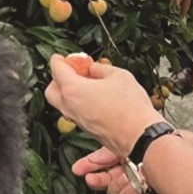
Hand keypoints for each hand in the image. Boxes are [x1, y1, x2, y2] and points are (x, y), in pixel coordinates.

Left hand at [45, 55, 163, 155]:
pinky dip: (79, 103)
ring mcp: (78, 121)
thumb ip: (101, 68)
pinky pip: (76, 114)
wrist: (141, 136)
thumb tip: (94, 69)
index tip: (63, 57)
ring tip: (88, 83)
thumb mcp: (118, 75)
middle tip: (74, 70)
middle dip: (59, 78)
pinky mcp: (88, 131)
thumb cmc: (130, 107)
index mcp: (73, 90)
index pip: (56, 69)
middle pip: (52, 90)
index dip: (60, 59)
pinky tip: (95, 98)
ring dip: (70, 92)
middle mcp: (70, 108)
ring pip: (63, 104)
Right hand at [74, 148, 163, 193]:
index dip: (88, 167)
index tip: (78, 169)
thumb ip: (101, 155)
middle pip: (105, 182)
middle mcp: (128, 172)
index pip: (100, 164)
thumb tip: (84, 162)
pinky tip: (135, 186)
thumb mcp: (121, 144)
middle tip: (92, 178)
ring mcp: (136, 185)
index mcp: (123, 156)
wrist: (171, 154)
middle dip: (99, 180)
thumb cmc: (153, 143)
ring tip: (126, 176)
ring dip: (119, 185)